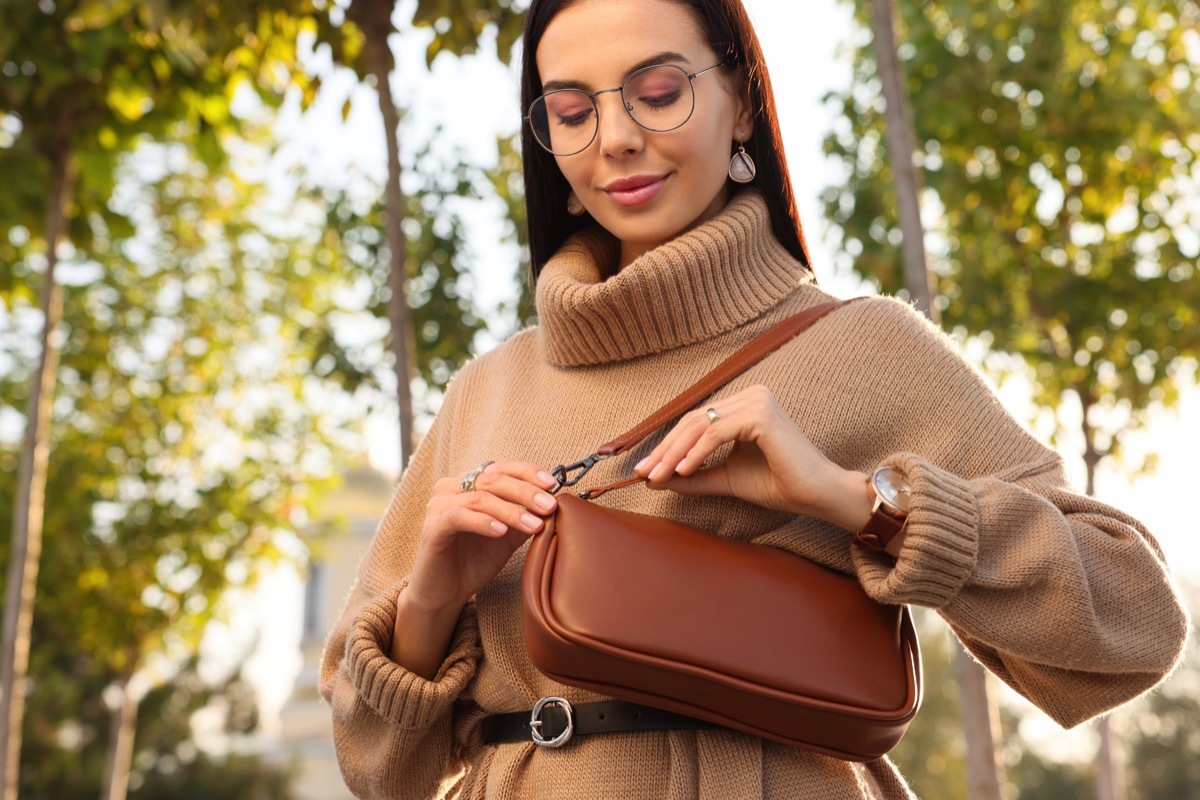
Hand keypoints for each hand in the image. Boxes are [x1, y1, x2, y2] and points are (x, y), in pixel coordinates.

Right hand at [405, 460, 558, 615]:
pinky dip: (483, 522)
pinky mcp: (432, 526)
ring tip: (533, 524)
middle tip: (549, 505)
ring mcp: (439, 504)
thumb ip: (527, 516)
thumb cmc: (476, 560)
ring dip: (511, 511)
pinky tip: (501, 531)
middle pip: (493, 479)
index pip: (502, 468)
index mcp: (470, 483)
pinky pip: (459, 517)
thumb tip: (556, 502)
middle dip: (525, 492)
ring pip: (480, 498)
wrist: (446, 592)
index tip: (552, 484)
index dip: (528, 472)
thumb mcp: (509, 535)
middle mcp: (452, 487)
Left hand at [633, 385, 871, 530]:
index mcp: (744, 405)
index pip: (695, 422)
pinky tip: (683, 470)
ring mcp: (757, 401)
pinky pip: (717, 432)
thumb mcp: (725, 478)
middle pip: (693, 421)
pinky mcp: (761, 415)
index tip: (645, 470)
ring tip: (658, 475)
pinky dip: (696, 452)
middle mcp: (750, 395)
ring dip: (675, 453)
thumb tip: (654, 478)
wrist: (816, 495)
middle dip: (665, 449)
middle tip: (644, 472)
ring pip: (701, 426)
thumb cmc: (778, 484)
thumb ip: (693, 475)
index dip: (667, 445)